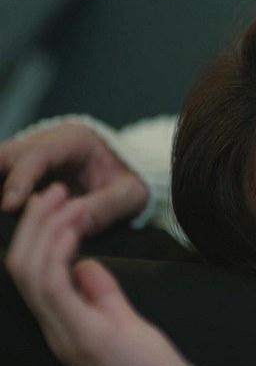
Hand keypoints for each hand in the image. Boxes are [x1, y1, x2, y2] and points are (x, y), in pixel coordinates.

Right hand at [0, 121, 147, 233]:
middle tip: (1, 205)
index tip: (10, 204)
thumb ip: (106, 208)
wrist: (133, 170)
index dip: (20, 179)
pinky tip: (7, 211)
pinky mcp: (27, 170)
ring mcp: (33, 153)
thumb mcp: (130, 194)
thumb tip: (77, 225)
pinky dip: (4, 190)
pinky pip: (6, 175)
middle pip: (8, 152)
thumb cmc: (132, 177)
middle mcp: (47, 141)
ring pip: (3, 162)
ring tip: (3, 210)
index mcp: (74, 140)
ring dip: (0, 183)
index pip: (37, 155)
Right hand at [5, 183, 219, 365]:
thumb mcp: (120, 320)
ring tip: (63, 198)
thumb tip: (85, 264)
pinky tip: (68, 229)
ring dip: (44, 229)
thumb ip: (100, 293)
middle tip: (50, 191)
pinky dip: (56, 254)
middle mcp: (54, 328)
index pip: (31, 274)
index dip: (34, 236)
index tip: (51, 204)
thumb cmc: (147, 364)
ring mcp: (65, 334)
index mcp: (60, 323)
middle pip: (22, 267)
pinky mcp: (83, 336)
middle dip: (33, 224)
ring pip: (30, 272)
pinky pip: (54, 289)